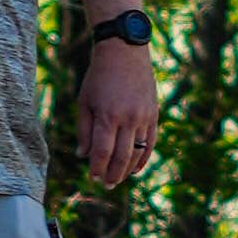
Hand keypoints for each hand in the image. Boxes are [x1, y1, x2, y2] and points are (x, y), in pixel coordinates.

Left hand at [73, 31, 159, 191]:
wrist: (125, 52)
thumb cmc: (99, 77)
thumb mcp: (85, 101)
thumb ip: (84, 130)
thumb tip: (83, 155)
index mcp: (107, 115)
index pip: (102, 152)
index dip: (97, 168)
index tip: (93, 178)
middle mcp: (127, 119)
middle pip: (121, 157)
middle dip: (112, 174)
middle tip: (105, 185)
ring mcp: (143, 117)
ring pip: (137, 153)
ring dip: (127, 170)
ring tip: (118, 179)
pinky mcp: (154, 114)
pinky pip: (150, 142)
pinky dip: (144, 158)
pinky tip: (135, 169)